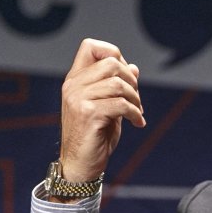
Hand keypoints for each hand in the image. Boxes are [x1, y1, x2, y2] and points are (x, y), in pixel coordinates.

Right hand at [58, 38, 145, 182]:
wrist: (80, 165)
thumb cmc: (94, 137)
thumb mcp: (109, 107)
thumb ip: (117, 87)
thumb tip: (134, 67)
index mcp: (75, 80)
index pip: (90, 46)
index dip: (113, 53)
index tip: (125, 75)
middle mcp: (73, 86)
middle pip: (111, 63)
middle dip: (132, 80)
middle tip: (137, 100)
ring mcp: (78, 99)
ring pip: (118, 83)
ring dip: (136, 99)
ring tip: (138, 113)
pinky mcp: (88, 113)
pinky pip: (121, 104)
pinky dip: (136, 113)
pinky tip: (138, 123)